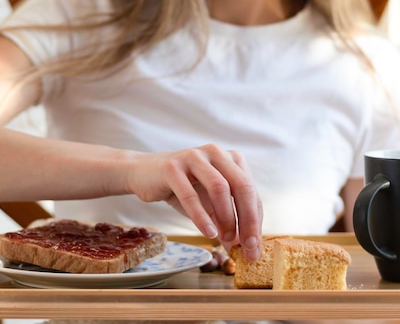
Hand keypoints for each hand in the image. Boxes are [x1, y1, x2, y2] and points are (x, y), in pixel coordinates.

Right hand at [125, 144, 262, 260]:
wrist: (143, 173)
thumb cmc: (181, 189)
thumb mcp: (208, 203)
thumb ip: (227, 219)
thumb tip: (244, 247)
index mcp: (230, 158)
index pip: (251, 191)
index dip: (256, 220)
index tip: (255, 246)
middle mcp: (216, 153)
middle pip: (241, 186)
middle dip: (248, 219)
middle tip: (247, 247)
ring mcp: (194, 157)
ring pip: (220, 188)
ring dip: (226, 218)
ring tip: (226, 240)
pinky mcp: (173, 167)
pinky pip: (190, 195)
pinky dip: (202, 217)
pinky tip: (208, 233)